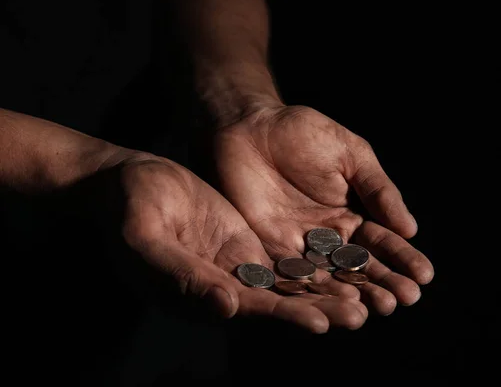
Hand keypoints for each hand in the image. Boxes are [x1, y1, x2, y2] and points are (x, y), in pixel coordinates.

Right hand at [85, 150, 366, 332]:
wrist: (132, 183)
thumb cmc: (127, 211)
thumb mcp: (146, 241)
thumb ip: (181, 276)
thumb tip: (226, 307)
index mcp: (197, 298)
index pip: (249, 313)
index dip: (285, 318)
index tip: (321, 323)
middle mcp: (224, 289)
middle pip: (278, 305)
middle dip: (319, 310)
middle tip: (362, 315)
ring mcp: (238, 267)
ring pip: (289, 283)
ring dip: (327, 290)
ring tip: (368, 295)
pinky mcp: (250, 246)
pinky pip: (287, 256)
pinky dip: (317, 261)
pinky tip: (347, 260)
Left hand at [212, 105, 433, 314]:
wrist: (251, 127)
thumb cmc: (304, 133)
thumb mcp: (351, 155)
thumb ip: (378, 191)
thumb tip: (410, 229)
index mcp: (354, 213)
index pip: (382, 242)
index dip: (403, 258)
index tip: (424, 276)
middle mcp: (330, 236)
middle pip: (359, 266)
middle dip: (383, 283)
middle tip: (404, 299)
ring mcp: (300, 245)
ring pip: (329, 277)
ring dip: (351, 294)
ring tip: (374, 310)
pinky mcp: (269, 248)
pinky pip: (291, 274)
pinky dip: (309, 290)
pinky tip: (327, 304)